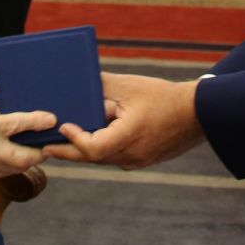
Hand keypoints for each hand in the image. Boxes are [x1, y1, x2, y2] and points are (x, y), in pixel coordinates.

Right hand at [0, 105, 54, 181]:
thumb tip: (22, 122)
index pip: (17, 125)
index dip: (37, 122)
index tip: (52, 119)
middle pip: (24, 158)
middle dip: (40, 151)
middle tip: (47, 140)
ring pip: (19, 167)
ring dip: (30, 157)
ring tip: (34, 145)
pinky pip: (9, 171)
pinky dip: (17, 162)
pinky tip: (17, 152)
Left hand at [45, 72, 204, 169]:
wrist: (198, 113)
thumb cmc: (164, 97)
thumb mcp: (130, 86)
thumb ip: (102, 86)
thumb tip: (77, 84)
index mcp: (129, 136)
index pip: (93, 148)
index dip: (74, 140)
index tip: (64, 126)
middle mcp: (132, 154)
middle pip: (92, 158)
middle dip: (68, 152)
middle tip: (46, 148)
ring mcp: (138, 160)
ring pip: (103, 159)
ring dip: (83, 151)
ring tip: (62, 143)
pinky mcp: (142, 160)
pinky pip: (115, 157)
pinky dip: (100, 149)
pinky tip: (91, 139)